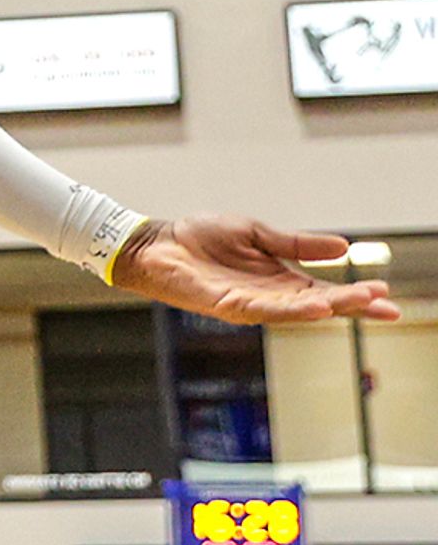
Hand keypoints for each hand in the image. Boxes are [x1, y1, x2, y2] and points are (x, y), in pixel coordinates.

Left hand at [116, 218, 402, 324]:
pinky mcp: (226, 305)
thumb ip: (297, 243)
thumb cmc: (202, 239)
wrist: (158, 242)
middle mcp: (270, 296)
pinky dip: (289, 309)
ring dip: (326, 307)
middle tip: (385, 304)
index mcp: (281, 280)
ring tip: (354, 302)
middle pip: (318, 305)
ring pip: (295, 311)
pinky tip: (313, 306)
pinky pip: (262, 309)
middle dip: (351, 305)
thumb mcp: (258, 234)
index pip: (327, 292)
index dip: (356, 296)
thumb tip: (344, 247)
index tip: (387, 296)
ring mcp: (249, 303)